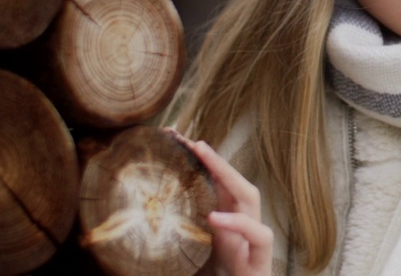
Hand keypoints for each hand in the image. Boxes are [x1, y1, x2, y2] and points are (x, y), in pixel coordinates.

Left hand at [167, 128, 273, 275]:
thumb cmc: (215, 275)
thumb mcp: (190, 252)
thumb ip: (173, 237)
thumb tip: (138, 222)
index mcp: (226, 218)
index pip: (217, 182)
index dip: (200, 160)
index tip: (176, 139)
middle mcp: (243, 221)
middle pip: (234, 181)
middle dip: (216, 159)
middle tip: (192, 142)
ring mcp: (254, 237)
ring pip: (250, 197)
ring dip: (228, 175)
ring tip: (205, 157)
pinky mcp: (261, 256)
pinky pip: (258, 234)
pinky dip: (238, 223)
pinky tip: (215, 217)